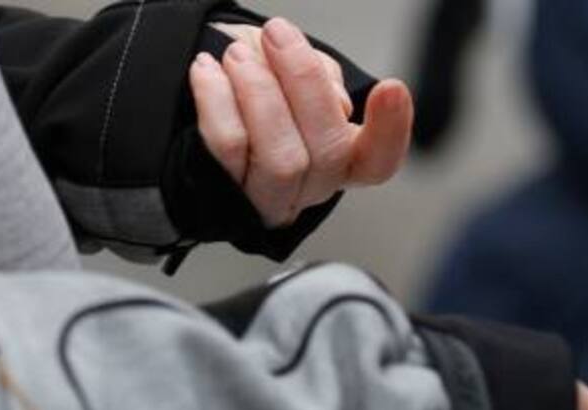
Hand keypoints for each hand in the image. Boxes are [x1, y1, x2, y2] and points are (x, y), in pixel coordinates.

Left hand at [188, 17, 412, 227]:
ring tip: (239, 55)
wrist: (196, 103)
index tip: (391, 88)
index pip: (379, 160)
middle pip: (330, 151)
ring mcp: (271, 197)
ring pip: (283, 159)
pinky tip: (208, 70)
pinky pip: (228, 149)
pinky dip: (217, 100)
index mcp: (344, 158)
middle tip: (278, 34)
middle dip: (303, 81)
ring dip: (260, 93)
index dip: (391, 131)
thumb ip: (322, 79)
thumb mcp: (299, 73)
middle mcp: (314, 185)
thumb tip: (329, 95)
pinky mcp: (227, 192)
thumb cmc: (259, 86)